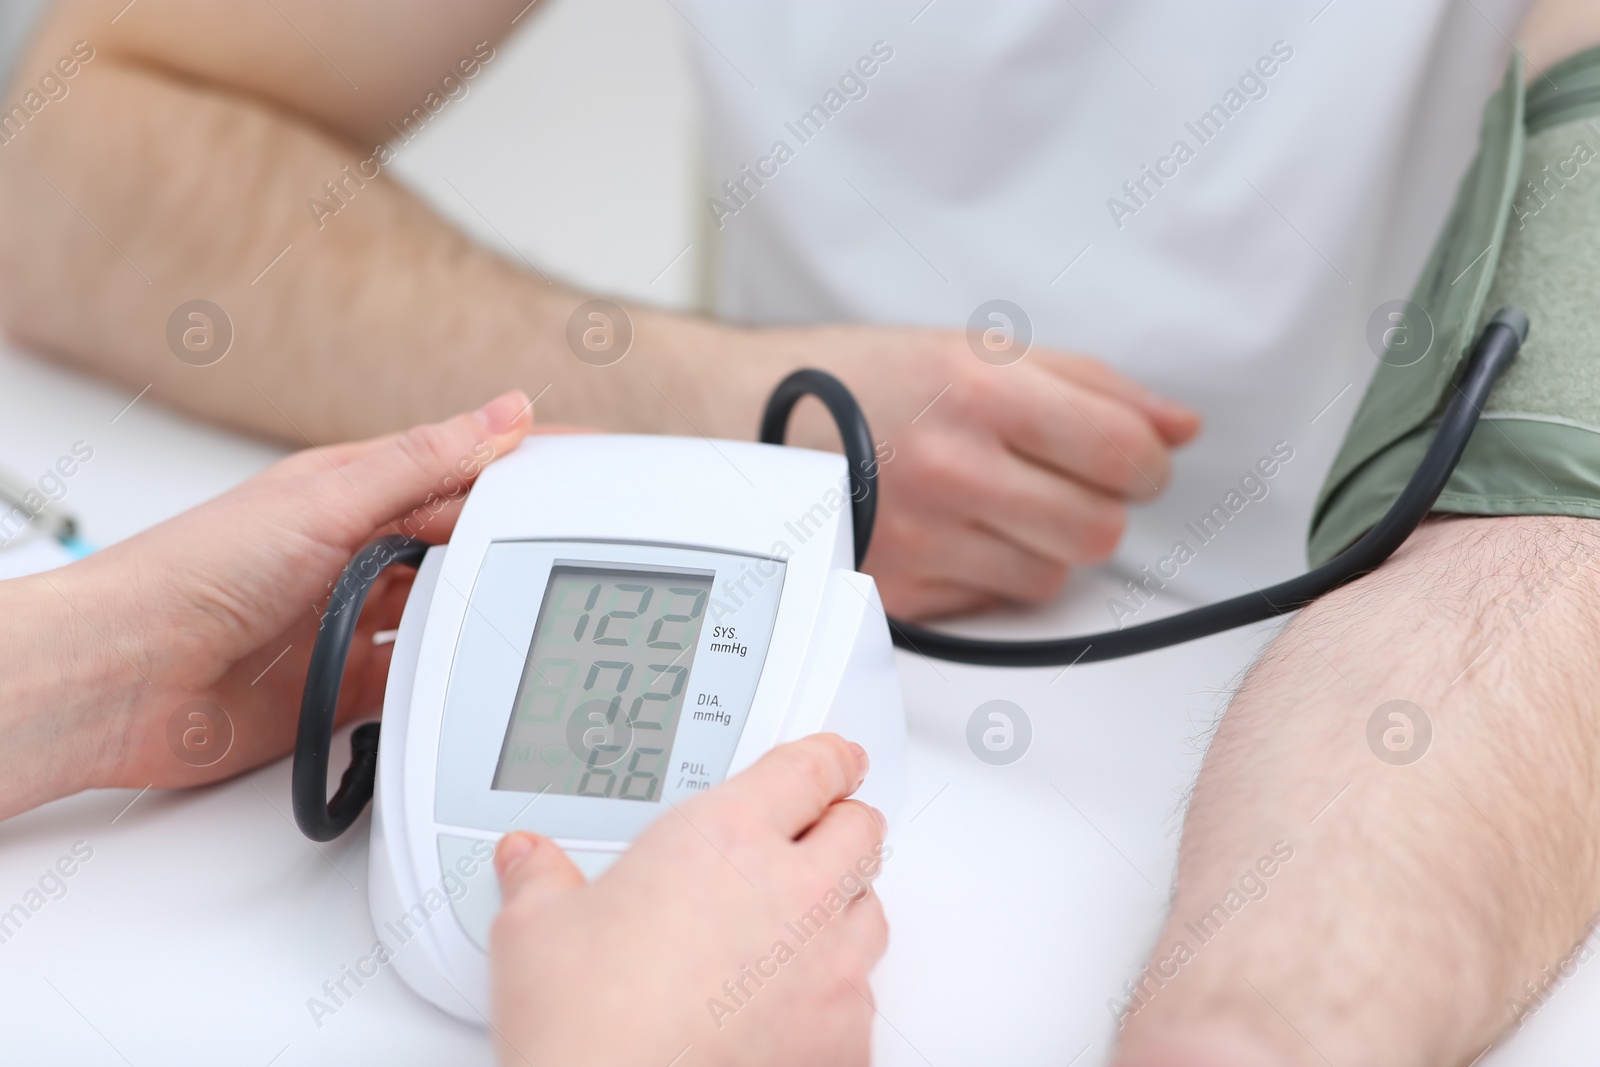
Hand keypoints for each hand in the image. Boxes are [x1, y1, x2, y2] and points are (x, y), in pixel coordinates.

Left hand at [0, 392, 542, 812]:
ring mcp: (354, 621)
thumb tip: (506, 414)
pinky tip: (455, 681)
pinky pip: (416, 685)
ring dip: (473, 621)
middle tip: (571, 556)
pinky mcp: (345, 686)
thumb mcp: (327, 499)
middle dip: (515, 548)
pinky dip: (438, 686)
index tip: (596, 468)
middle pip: (467, 547)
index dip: (530, 466)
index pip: (467, 469)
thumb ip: (423, 462)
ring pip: (446, 617)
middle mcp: (361, 554)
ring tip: (509, 622)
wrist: (123, 679)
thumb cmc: (193, 572)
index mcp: (359, 491)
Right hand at [489, 734, 889, 1066]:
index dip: (829, 759)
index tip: (835, 759)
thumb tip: (527, 862)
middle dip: (842, 824)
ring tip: (803, 920)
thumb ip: (542, 881)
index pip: (810, 770)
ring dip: (844, 905)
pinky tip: (798, 1002)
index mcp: (726, 837)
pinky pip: (863, 997)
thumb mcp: (535, 932)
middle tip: (822, 830)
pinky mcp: (843, 1038)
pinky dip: (838, 992)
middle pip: (857, 831)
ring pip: (869, 911)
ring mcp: (827, 967)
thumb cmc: (587, 1030)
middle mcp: (792, 891)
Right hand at [777, 325, 1199, 617]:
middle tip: (1068, 482)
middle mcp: (953, 468)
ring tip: (1002, 504)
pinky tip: (959, 532)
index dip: (1147, 463)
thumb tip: (1178, 427)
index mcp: (982, 391)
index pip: (1123, 453)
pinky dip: (994, 573)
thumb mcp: (977, 351)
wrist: (748, 421)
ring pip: (1051, 576)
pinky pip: (992, 602)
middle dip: (1101, 508)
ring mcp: (922, 536)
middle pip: (1098, 529)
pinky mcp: (898, 588)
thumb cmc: (863, 380)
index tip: (1135, 460)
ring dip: (1048, 546)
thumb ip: (1093, 385)